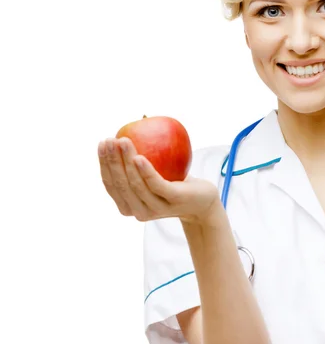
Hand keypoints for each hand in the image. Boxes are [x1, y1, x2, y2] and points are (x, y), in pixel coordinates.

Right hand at [98, 137, 219, 223]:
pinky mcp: (173, 200)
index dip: (104, 163)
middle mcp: (139, 212)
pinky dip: (145, 171)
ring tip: (123, 141)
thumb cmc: (174, 184)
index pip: (111, 184)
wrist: (203, 201)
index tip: (103, 142)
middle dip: (112, 160)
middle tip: (110, 139)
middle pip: (120, 184)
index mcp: (128, 206)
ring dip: (126, 161)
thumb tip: (124, 132)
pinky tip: (139, 157)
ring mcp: (156, 208)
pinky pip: (156, 185)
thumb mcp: (152, 175)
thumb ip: (136, 162)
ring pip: (136, 184)